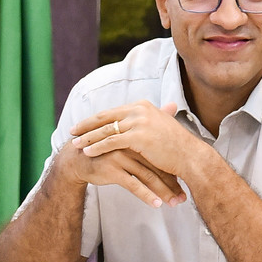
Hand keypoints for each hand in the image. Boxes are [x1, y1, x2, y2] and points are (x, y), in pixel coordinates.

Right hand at [53, 139, 183, 210]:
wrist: (77, 159)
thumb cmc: (106, 150)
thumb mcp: (128, 140)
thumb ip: (152, 132)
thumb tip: (173, 105)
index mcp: (138, 137)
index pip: (161, 156)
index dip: (175, 172)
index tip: (186, 187)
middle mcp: (132, 146)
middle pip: (157, 167)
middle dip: (172, 185)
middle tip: (183, 199)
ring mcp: (121, 157)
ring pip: (148, 176)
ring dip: (162, 192)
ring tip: (174, 204)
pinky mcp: (112, 169)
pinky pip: (133, 184)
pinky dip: (146, 195)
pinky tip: (156, 204)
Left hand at [72, 101, 209, 180]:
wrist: (189, 156)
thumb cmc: (175, 146)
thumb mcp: (158, 126)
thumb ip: (144, 121)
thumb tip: (132, 123)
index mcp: (142, 106)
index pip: (112, 111)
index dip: (95, 119)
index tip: (82, 125)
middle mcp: (139, 110)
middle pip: (105, 117)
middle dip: (86, 125)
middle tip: (72, 131)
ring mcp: (139, 122)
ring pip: (106, 129)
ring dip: (88, 137)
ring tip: (75, 144)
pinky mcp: (138, 136)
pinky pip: (111, 141)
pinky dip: (97, 146)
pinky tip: (87, 152)